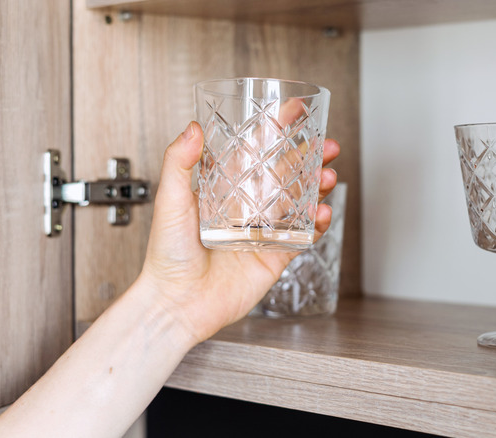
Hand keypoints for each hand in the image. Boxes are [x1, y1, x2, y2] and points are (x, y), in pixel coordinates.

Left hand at [139, 121, 339, 343]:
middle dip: (310, 157)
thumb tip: (192, 128)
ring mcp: (263, 233)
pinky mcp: (274, 257)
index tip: (292, 112)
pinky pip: (302, 237)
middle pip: (286, 175)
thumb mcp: (169, 201)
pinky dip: (317, 224)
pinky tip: (323, 212)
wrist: (177, 302)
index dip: (275, 132)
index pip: (255, 153)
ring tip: (328, 175)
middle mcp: (246, 209)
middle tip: (327, 144)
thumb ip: (178, 162)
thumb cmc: (167, 256)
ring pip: (300, 203)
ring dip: (318, 187)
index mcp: (224, 191)